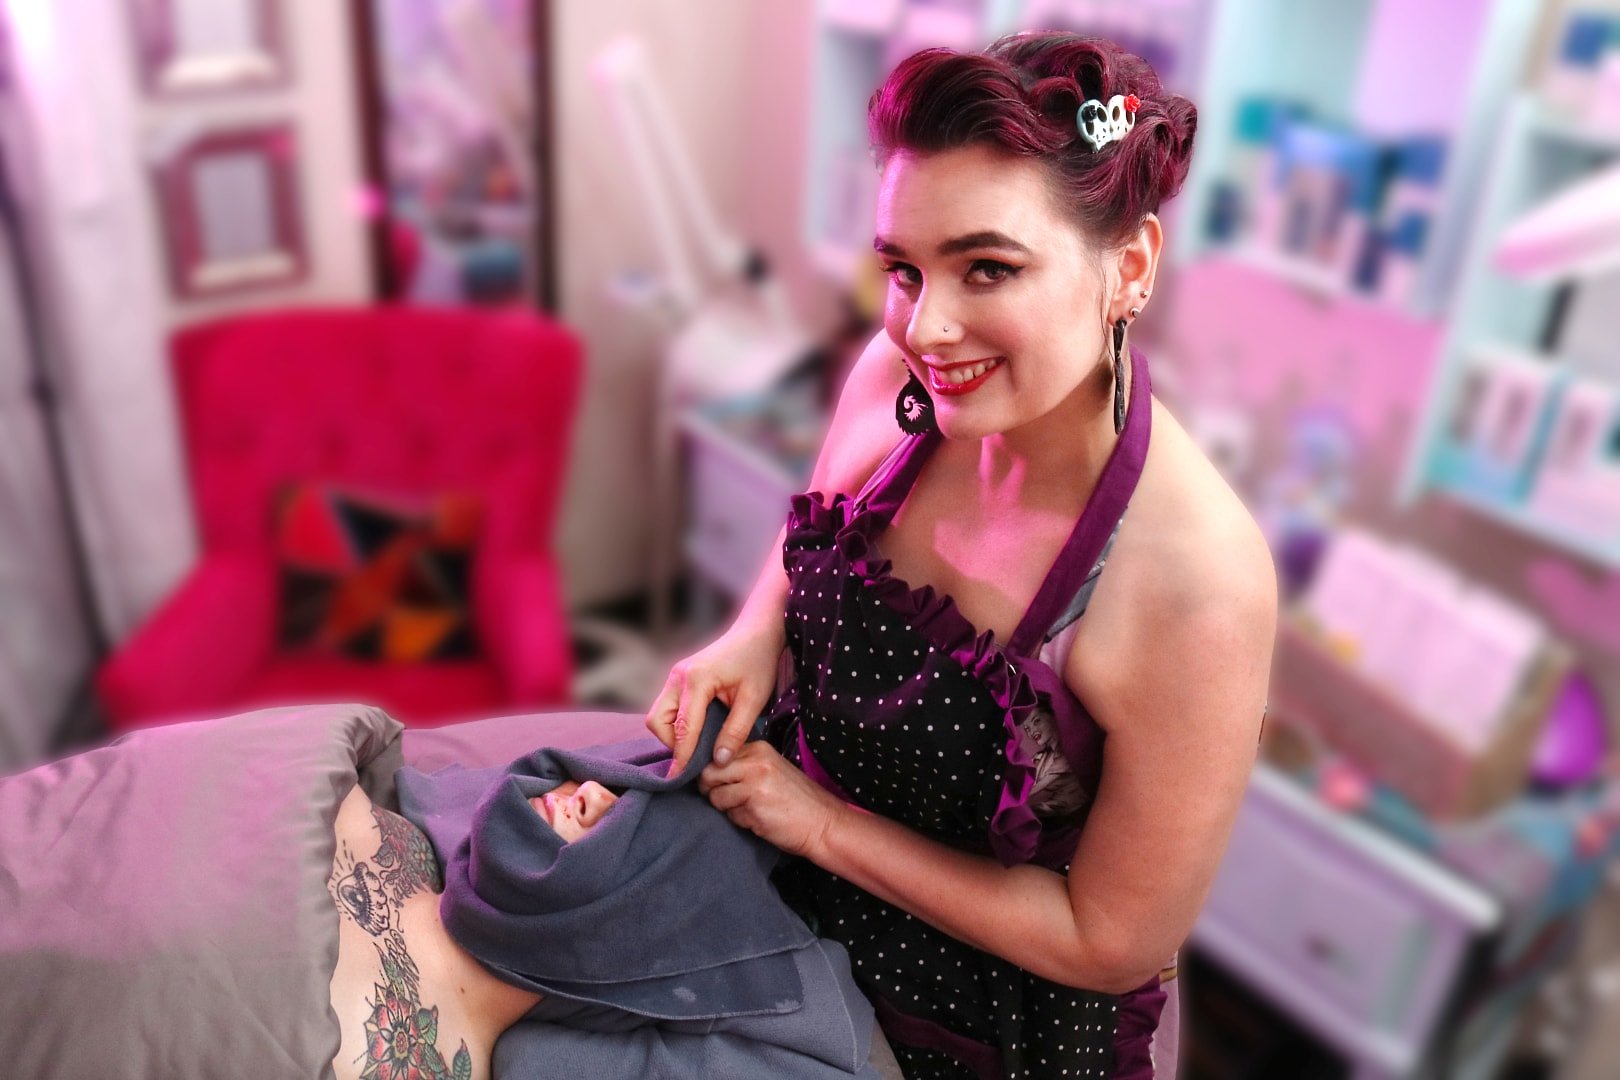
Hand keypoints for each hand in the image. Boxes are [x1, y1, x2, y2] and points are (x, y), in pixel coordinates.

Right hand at [646, 619, 784, 772]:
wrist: (756, 632)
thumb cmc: (758, 662)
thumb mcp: (754, 699)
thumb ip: (736, 732)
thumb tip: (719, 761)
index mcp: (696, 680)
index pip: (683, 728)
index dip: (682, 756)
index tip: (681, 779)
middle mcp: (678, 677)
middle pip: (657, 722)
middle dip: (673, 744)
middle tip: (698, 756)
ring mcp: (675, 675)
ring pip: (658, 715)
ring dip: (673, 734)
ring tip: (701, 744)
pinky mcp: (678, 678)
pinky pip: (667, 707)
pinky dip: (677, 723)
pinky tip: (700, 730)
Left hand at [700, 741, 845, 857]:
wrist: (823, 823)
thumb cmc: (796, 800)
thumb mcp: (770, 771)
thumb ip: (743, 766)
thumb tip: (706, 773)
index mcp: (758, 749)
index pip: (716, 756)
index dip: (714, 774)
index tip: (724, 784)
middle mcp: (754, 762)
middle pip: (708, 774)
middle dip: (713, 791)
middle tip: (731, 801)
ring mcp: (753, 784)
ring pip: (716, 797)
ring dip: (728, 809)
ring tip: (752, 810)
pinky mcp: (753, 807)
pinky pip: (730, 816)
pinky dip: (740, 821)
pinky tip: (760, 819)